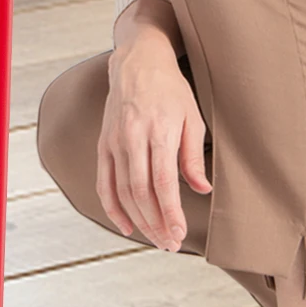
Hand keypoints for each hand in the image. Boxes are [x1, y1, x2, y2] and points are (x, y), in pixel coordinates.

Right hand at [98, 36, 209, 249]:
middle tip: (170, 244)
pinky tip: (125, 225)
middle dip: (156, 224)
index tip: (179, 234)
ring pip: (123, 192)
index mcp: (158, 132)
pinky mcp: (104, 144)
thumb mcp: (191, 117)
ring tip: (155, 239)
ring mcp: (114, 143)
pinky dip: (112, 207)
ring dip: (138, 221)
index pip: (163, 184)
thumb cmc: (169, 89)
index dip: (171, 214)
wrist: (137, 62)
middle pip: (141, 194)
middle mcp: (132, 139)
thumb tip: (201, 188)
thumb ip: (193, 155)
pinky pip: (104, 182)